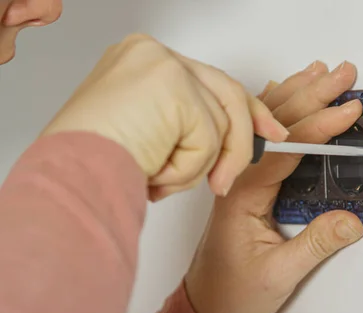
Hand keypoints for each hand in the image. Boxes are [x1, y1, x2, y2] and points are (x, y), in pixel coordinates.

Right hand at [40, 33, 288, 199]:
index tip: (266, 129)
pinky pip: (209, 137)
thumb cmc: (93, 166)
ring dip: (197, 165)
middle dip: (244, 134)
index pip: (207, 81)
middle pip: (224, 92)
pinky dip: (189, 167)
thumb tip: (228, 137)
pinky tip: (156, 172)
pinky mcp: (173, 86)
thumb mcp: (151, 137)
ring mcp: (162, 65)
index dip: (242, 108)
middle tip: (248, 163)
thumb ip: (187, 125)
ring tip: (161, 180)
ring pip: (218, 121)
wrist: (69, 181)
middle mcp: (151, 55)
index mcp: (142, 63)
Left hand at [184, 61, 362, 312]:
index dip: (320, 126)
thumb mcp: (279, 273)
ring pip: (268, 123)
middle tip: (343, 74)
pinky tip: (286, 92)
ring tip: (321, 72)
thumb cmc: (233, 290)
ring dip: (296, 94)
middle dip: (312, 95)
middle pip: (277, 124)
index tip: (347, 110)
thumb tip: (352, 220)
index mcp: (243, 193)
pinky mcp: (246, 177)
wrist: (206, 303)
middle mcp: (237, 175)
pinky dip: (278, 109)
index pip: (287, 149)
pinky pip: (263, 134)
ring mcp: (239, 173)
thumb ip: (316, 245)